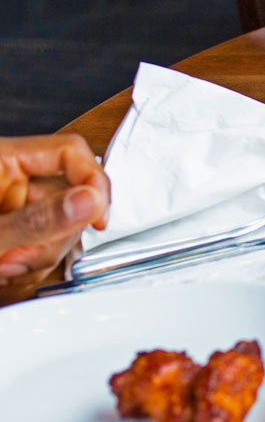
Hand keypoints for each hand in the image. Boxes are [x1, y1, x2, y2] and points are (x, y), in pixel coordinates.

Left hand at [0, 134, 109, 285]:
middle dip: (55, 236)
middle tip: (23, 257)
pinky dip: (31, 265)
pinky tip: (6, 270)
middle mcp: (10, 180)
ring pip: (62, 228)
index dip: (92, 182)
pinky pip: (45, 246)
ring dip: (40, 257)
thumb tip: (91, 202)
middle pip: (70, 198)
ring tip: (5, 267)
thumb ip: (37, 220)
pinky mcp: (14, 233)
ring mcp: (13, 208)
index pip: (70, 152)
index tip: (97, 217)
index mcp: (2, 161)